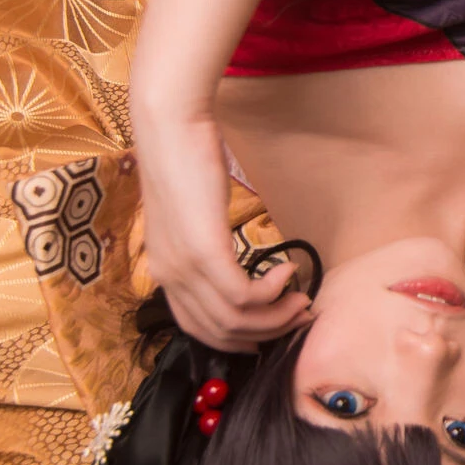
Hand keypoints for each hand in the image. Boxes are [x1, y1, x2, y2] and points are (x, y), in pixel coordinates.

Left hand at [133, 108, 311, 351]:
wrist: (170, 127)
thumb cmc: (184, 161)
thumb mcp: (190, 215)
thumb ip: (204, 245)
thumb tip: (234, 262)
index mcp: (164, 271)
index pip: (199, 329)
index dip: (240, 336)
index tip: (274, 322)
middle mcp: (170, 277)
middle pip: (220, 333)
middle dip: (266, 332)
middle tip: (299, 314)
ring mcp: (186, 267)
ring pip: (235, 320)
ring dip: (276, 315)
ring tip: (300, 297)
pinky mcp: (204, 252)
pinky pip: (243, 295)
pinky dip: (272, 291)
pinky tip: (287, 269)